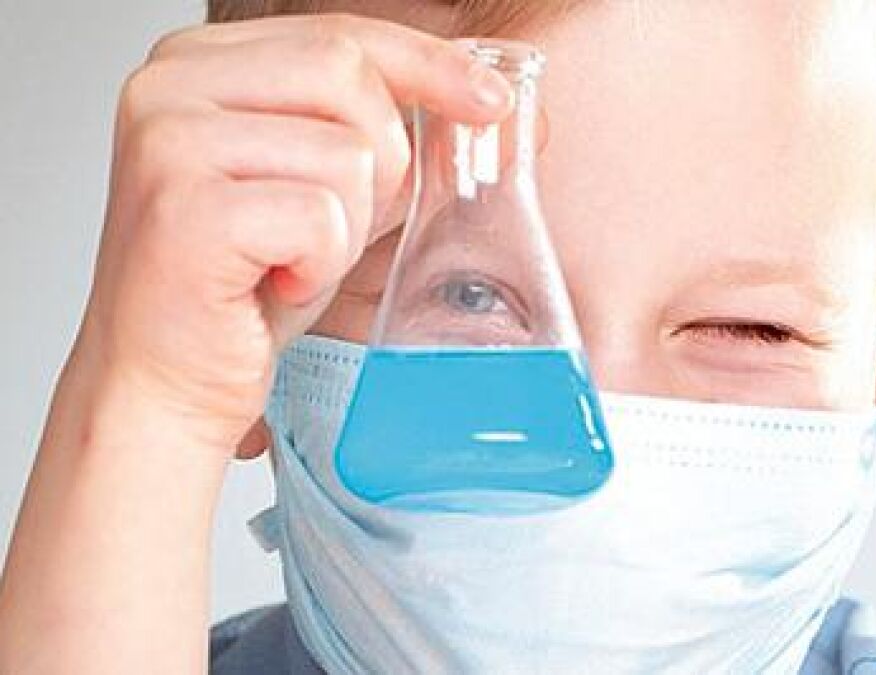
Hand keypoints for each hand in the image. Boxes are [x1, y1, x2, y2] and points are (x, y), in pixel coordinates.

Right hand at [82, 13, 513, 450]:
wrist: (167, 381)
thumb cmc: (241, 289)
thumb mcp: (325, 190)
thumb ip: (383, 137)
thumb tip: (483, 105)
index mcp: (196, 64)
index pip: (339, 34)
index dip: (428, 64)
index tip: (489, 99)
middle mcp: (168, 87)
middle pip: (348, 76)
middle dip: (382, 162)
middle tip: (338, 224)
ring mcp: (169, 143)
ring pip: (347, 153)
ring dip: (347, 226)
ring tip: (291, 259)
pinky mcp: (187, 209)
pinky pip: (321, 217)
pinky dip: (320, 265)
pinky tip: (274, 284)